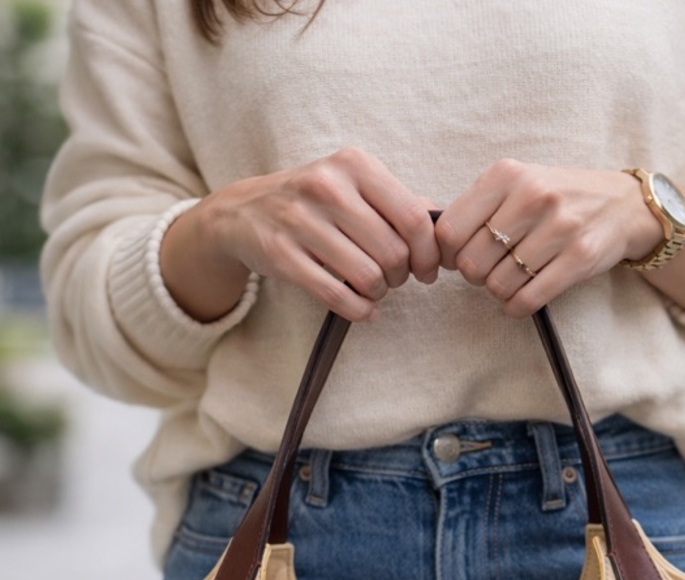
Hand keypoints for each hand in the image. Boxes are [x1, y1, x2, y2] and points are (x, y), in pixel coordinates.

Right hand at [161, 147, 440, 322]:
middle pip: (393, 252)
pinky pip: (338, 296)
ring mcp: (300, 220)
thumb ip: (396, 201)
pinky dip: (359, 310)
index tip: (428, 269)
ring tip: (374, 289)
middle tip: (394, 278)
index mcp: (354, 165)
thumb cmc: (313, 202)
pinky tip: (362, 307)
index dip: (429, 253)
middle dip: (402, 275)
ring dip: (379, 293)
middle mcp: (327, 186)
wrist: (243, 212)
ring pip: (368, 276)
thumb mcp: (352, 184)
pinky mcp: (282, 255)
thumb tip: (441, 222)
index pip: (413, 217)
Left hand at [434, 160, 661, 316]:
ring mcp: (559, 227)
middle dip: (474, 275)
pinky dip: (516, 307)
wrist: (621, 204)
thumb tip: (430, 242)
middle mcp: (533, 196)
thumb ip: (476, 206)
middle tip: (489, 269)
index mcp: (507, 175)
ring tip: (512, 278)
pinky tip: (520, 298)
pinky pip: (527, 299)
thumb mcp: (516, 184)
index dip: (445, 254)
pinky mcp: (579, 258)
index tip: (456, 258)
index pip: (450, 229)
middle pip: (471, 262)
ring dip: (499, 291)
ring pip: (498, 284)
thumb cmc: (558, 198)